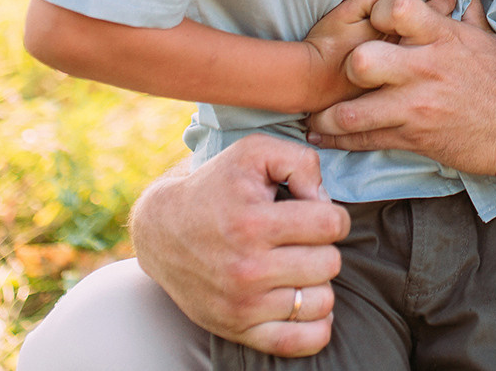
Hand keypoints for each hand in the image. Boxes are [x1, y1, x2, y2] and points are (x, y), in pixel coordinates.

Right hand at [129, 134, 349, 356]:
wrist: (162, 231)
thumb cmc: (216, 187)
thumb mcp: (253, 152)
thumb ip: (300, 162)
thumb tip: (325, 199)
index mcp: (252, 223)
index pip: (331, 225)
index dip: (333, 216)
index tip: (316, 215)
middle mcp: (247, 268)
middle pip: (329, 264)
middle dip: (324, 247)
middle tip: (302, 241)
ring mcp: (242, 304)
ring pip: (321, 302)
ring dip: (317, 283)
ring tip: (298, 267)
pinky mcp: (237, 329)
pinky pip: (298, 342)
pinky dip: (315, 327)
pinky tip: (304, 302)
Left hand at [304, 0, 495, 183]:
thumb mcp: (487, 35)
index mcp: (442, 37)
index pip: (396, 8)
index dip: (376, 9)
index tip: (372, 19)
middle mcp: (425, 69)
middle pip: (363, 61)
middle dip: (348, 65)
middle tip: (343, 72)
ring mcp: (417, 107)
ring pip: (353, 111)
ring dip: (329, 115)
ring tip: (316, 115)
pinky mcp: (414, 138)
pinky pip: (365, 140)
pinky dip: (338, 140)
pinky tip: (323, 136)